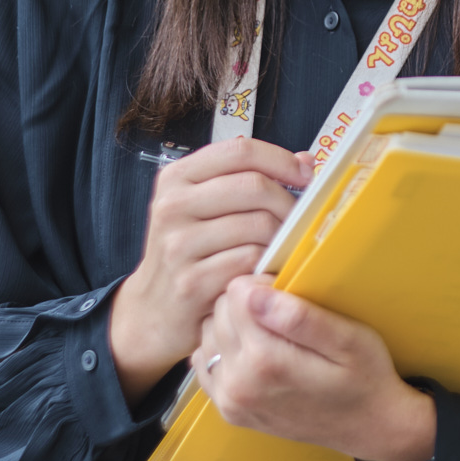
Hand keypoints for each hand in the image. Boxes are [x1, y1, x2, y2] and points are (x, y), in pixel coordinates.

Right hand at [109, 137, 313, 401]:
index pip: (240, 151)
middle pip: (254, 185)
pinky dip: (269, 263)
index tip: (305, 176)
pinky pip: (251, 260)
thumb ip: (249, 178)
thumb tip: (305, 161)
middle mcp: (172, 206)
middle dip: (290, 201)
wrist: (154, 310)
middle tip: (303, 218)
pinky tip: (269, 268)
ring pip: (259, 224)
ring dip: (284, 236)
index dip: (281, 160)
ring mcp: (178, 245)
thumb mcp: (206, 206)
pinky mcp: (191, 282)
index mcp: (176, 177)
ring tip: (287, 245)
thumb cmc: (190, 251)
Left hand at [195, 275, 436, 460]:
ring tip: (268, 328)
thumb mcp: (348, 340)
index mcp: (265, 361)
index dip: (261, 283)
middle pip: (219, 313)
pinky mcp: (228, 409)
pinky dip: (224, 348)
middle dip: (245, 302)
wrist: (366, 426)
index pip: (235, 294)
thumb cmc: (364, 377)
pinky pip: (205, 362)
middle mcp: (238, 383)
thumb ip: (299, 317)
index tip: (286, 290)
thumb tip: (254, 293)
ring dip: (232, 324)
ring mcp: (230, 400)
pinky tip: (252, 349)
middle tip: (280, 308)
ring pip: (208, 334)